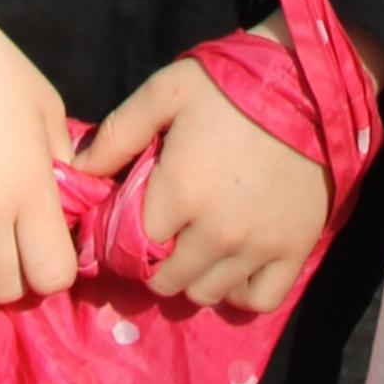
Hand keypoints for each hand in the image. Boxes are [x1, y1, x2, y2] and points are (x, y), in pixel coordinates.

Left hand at [77, 39, 331, 313]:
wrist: (308, 83)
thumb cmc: (230, 86)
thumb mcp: (164, 92)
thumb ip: (117, 134)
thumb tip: (76, 173)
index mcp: (179, 193)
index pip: (132, 245)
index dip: (124, 236)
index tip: (128, 223)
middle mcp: (216, 233)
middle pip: (167, 280)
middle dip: (155, 263)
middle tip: (162, 237)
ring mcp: (257, 248)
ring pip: (206, 295)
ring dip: (192, 279)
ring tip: (194, 249)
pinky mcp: (293, 252)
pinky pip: (258, 301)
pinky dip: (240, 293)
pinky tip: (232, 267)